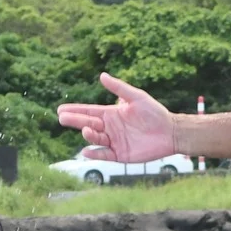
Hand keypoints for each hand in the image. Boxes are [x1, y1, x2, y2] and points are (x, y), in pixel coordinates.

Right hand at [56, 73, 178, 161]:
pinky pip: (104, 155)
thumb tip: (102, 75)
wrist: (170, 132)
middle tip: (61, 118)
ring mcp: (114, 142)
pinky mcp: (120, 155)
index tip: (60, 109)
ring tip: (85, 130)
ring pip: (96, 139)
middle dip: (74, 121)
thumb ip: (119, 88)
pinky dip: (95, 154)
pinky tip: (86, 151)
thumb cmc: (155, 113)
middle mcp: (110, 128)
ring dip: (88, 135)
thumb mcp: (137, 97)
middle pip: (88, 124)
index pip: (89, 111)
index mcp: (111, 113)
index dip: (75, 110)